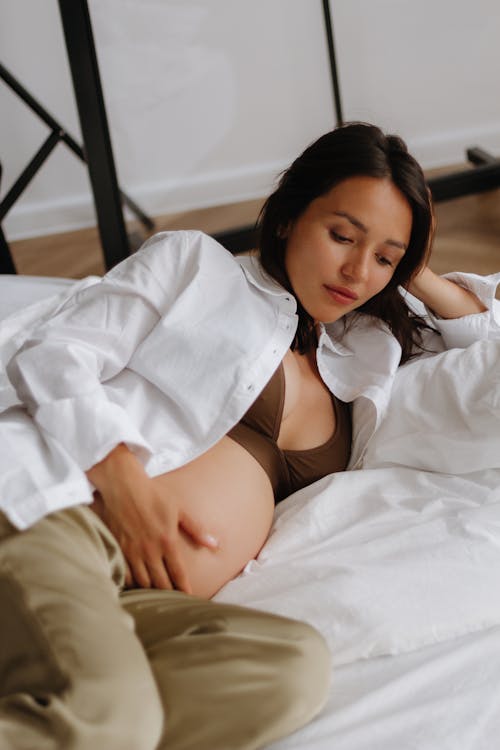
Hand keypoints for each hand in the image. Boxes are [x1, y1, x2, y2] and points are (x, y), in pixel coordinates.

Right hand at [87, 444, 218, 591]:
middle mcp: (150, 549)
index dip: (184, 588)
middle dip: (169, 593)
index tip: (189, 598)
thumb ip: (196, 529)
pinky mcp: (118, 548)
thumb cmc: (154, 495)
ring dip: (151, 590)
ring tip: (158, 597)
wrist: (124, 486)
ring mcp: (132, 551)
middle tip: (174, 600)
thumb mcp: (179, 509)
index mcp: (167, 540)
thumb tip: (215, 544)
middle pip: (161, 582)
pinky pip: (125, 575)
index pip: (178, 573)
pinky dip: (132, 583)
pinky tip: (137, 586)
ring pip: (143, 581)